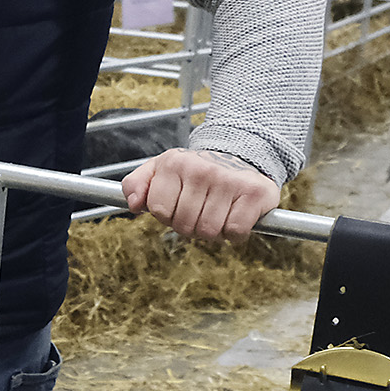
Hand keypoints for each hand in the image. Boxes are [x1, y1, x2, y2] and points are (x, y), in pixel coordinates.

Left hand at [122, 148, 279, 244]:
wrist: (241, 156)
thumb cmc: (195, 170)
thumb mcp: (160, 168)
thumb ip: (136, 184)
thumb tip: (133, 205)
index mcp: (175, 164)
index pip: (159, 210)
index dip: (167, 217)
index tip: (178, 207)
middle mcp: (202, 170)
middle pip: (184, 224)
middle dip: (190, 226)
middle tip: (200, 212)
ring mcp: (230, 180)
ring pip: (209, 231)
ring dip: (212, 232)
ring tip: (217, 214)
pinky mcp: (255, 193)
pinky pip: (235, 231)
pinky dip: (234, 234)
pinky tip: (234, 217)